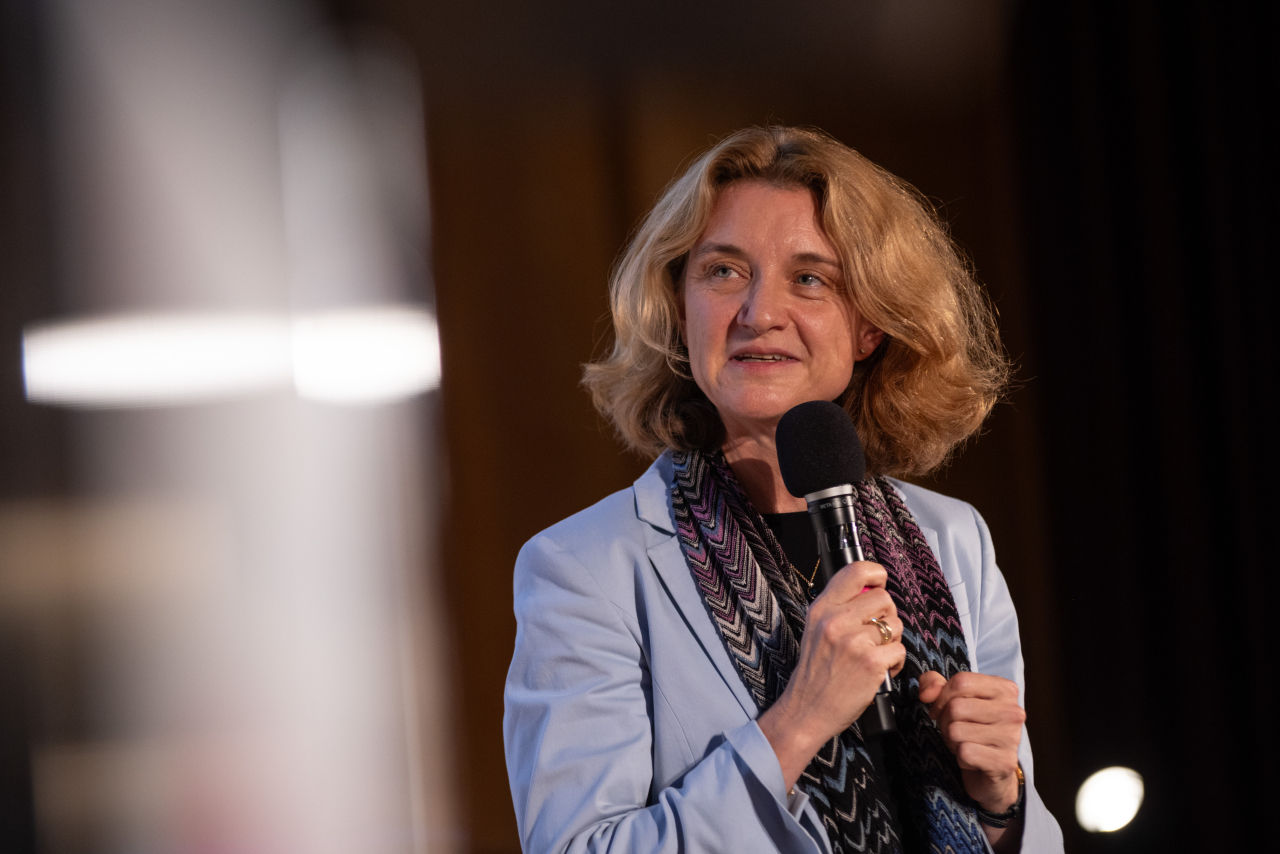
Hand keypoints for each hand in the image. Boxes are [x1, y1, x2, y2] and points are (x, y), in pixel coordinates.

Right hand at [758, 561, 905, 787]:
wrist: (807, 710)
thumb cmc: (815, 672)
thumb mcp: (815, 630)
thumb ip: (839, 608)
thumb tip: (872, 590)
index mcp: (821, 608)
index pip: (855, 571)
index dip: (876, 574)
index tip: (879, 584)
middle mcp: (836, 621)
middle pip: (884, 599)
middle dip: (887, 616)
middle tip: (877, 634)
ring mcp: (854, 642)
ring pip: (895, 626)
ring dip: (892, 641)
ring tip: (875, 655)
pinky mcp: (871, 663)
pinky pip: (899, 651)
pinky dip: (895, 663)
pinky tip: (880, 671)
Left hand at [917, 670, 1023, 813]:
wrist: (991, 773)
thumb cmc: (971, 729)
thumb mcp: (952, 699)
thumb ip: (934, 684)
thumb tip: (926, 693)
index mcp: (1005, 689)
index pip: (961, 682)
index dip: (941, 697)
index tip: (940, 710)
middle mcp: (1014, 711)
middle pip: (956, 708)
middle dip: (945, 722)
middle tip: (955, 731)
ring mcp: (1012, 737)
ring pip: (956, 731)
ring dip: (952, 741)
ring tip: (965, 743)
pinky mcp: (1004, 762)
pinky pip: (964, 753)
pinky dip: (961, 758)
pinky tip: (973, 759)